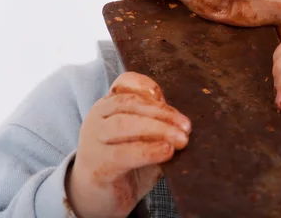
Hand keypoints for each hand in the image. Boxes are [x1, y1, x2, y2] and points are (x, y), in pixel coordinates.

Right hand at [65, 72, 190, 217]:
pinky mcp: (97, 165)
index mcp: (110, 105)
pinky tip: (166, 152)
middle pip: (129, 103)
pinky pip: (123, 153)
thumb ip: (158, 126)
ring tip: (181, 139)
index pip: (124, 82)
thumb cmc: (126, 163)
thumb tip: (184, 123)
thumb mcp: (144, 138)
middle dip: (162, 112)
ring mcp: (93, 140)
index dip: (144, 85)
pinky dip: (148, 151)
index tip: (163, 96)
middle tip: (186, 126)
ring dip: (158, 129)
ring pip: (125, 124)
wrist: (98, 198)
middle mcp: (98, 117)